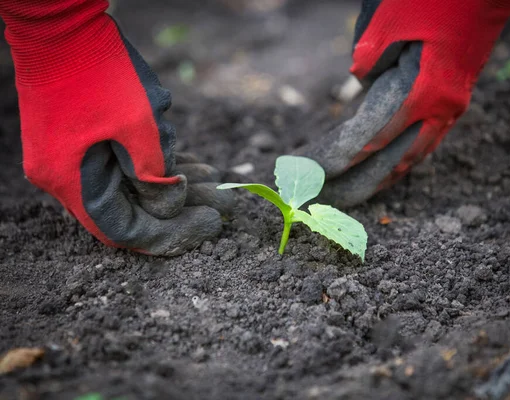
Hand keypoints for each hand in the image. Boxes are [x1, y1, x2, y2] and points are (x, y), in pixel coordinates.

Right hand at [1, 0, 233, 254]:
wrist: (63, 22)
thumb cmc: (98, 71)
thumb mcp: (138, 126)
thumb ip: (155, 174)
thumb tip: (170, 205)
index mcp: (71, 180)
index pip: (123, 229)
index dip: (168, 234)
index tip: (207, 226)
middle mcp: (68, 175)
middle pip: (131, 209)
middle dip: (180, 208)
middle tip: (220, 206)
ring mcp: (76, 156)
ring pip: (133, 186)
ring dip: (174, 184)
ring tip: (214, 181)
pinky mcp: (87, 138)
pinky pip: (126, 164)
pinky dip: (159, 164)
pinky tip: (192, 164)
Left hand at [297, 0, 509, 206]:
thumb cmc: (436, 2)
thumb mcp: (392, 19)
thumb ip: (369, 53)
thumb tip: (359, 77)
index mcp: (426, 92)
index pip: (383, 134)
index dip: (357, 153)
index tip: (335, 168)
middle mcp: (444, 107)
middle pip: (407, 155)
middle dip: (378, 176)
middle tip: (353, 192)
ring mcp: (454, 105)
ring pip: (424, 148)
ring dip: (398, 167)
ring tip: (373, 185)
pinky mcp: (458, 97)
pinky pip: (433, 134)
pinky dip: (414, 149)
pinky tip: (400, 156)